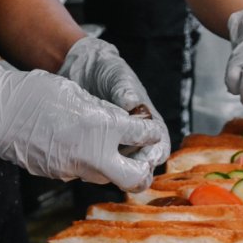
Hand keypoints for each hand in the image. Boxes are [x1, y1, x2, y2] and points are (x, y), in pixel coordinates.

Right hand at [0, 65, 163, 191]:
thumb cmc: (36, 94)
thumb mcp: (77, 94)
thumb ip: (103, 112)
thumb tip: (120, 122)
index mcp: (103, 127)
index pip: (143, 136)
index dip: (150, 134)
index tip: (149, 132)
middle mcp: (94, 154)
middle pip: (136, 177)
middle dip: (144, 172)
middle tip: (142, 160)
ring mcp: (75, 169)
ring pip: (108, 177)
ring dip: (115, 168)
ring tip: (112, 151)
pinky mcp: (59, 174)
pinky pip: (82, 171)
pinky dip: (88, 162)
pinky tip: (79, 147)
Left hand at [57, 36, 170, 169]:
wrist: (83, 68)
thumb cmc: (107, 70)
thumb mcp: (118, 77)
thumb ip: (125, 89)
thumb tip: (132, 102)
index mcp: (148, 120)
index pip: (159, 143)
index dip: (155, 154)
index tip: (148, 160)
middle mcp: (135, 134)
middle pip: (142, 161)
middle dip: (136, 170)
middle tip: (125, 174)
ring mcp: (115, 141)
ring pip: (120, 165)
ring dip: (114, 171)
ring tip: (102, 173)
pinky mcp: (97, 144)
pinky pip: (99, 160)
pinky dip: (95, 166)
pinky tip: (85, 166)